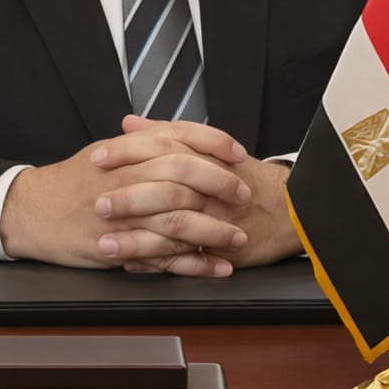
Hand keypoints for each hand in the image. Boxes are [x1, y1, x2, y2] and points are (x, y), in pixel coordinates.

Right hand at [0, 119, 250, 273]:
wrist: (31, 211)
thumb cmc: (72, 181)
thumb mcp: (106, 151)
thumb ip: (142, 140)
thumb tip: (177, 131)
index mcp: (125, 150)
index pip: (177, 136)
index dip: (212, 142)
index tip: (238, 152)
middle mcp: (125, 177)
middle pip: (182, 174)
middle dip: (219, 184)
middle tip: (243, 194)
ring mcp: (122, 214)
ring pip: (176, 219)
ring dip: (213, 230)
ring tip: (237, 238)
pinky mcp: (118, 247)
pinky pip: (162, 258)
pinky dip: (193, 265)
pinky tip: (214, 268)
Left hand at [94, 115, 302, 271]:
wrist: (291, 207)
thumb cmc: (244, 176)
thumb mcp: (207, 148)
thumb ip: (165, 133)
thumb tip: (130, 124)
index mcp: (203, 155)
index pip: (161, 145)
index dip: (127, 152)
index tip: (97, 157)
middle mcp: (210, 184)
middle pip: (165, 185)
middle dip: (129, 196)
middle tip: (97, 203)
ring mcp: (217, 216)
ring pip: (173, 226)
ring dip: (136, 237)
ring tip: (105, 244)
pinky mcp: (223, 246)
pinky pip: (187, 256)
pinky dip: (158, 262)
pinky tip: (132, 264)